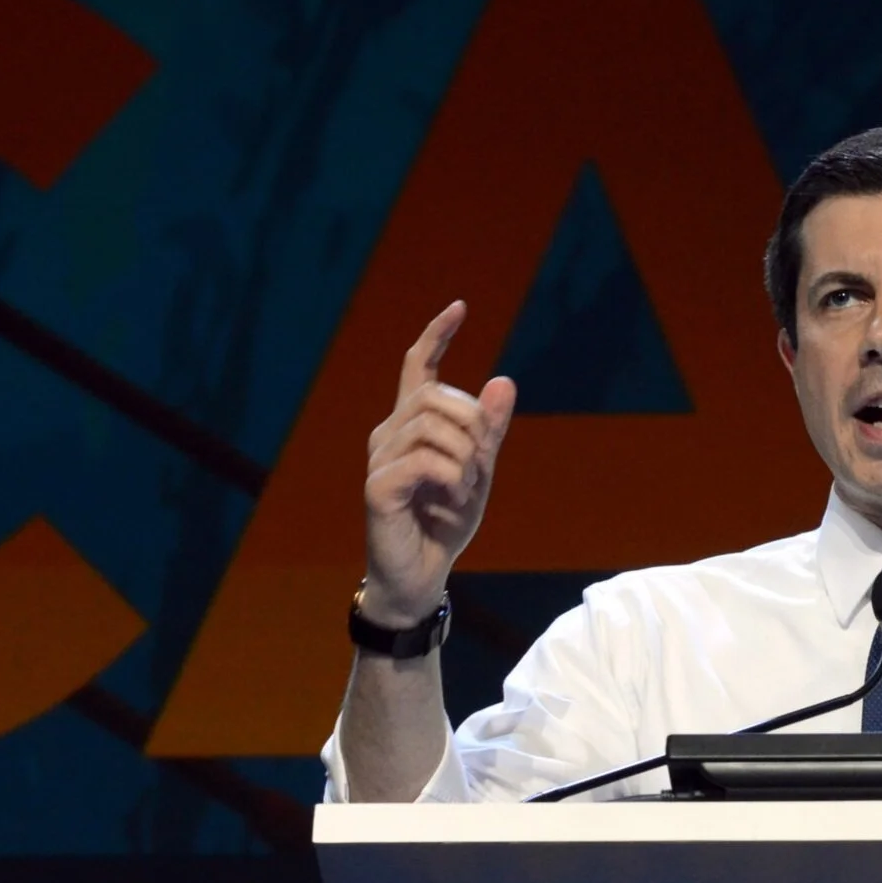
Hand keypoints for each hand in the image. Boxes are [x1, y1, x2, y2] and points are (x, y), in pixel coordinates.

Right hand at [361, 301, 517, 625]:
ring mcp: (379, 459)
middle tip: (481, 464)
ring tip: (466, 488)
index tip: (459, 308)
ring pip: (431, 427)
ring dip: (465, 456)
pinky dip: (452, 478)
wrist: (420, 574)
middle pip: (435, 397)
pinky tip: (453, 498)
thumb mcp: (478, 472)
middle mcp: (389, 434)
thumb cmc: (443, 523)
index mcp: (410, 425)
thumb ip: (489, 431)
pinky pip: (425, 462)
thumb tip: (504, 380)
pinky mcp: (377, 488)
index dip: (436, 336)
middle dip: (472, 424)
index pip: (417, 367)